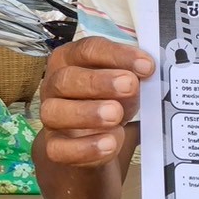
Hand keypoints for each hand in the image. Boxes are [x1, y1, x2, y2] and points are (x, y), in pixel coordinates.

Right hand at [39, 37, 154, 167]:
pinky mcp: (53, 147)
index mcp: (71, 59)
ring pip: (55, 111)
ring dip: (87, 112)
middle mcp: (54, 84)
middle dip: (99, 81)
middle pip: (67, 78)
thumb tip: (147, 71)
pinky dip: (85, 147)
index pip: (88, 49)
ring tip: (116, 116)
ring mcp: (50, 116)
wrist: (96, 141)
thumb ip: (134, 78)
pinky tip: (109, 144)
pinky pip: (59, 149)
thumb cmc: (110, 101)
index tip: (146, 65)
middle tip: (129, 86)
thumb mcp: (125, 86)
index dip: (117, 55)